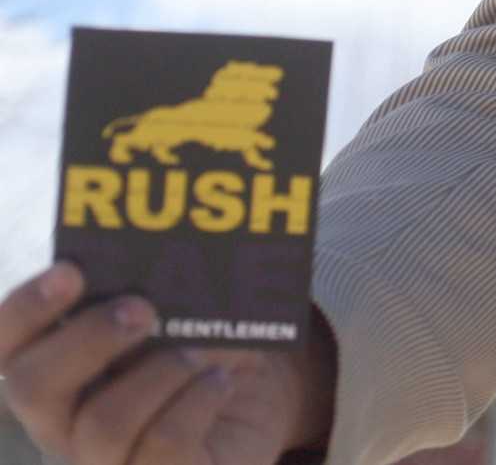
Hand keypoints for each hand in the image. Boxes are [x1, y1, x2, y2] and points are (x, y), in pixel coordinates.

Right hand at [0, 262, 334, 464]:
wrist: (254, 396)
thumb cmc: (201, 344)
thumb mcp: (178, 312)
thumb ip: (153, 292)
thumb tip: (160, 267)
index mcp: (58, 368)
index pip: (7, 345)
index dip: (25, 310)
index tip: (71, 272)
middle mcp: (65, 422)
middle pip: (32, 387)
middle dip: (86, 339)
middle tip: (142, 309)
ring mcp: (106, 461)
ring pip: (102, 425)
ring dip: (161, 373)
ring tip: (200, 353)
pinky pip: (163, 448)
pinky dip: (197, 402)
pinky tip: (219, 381)